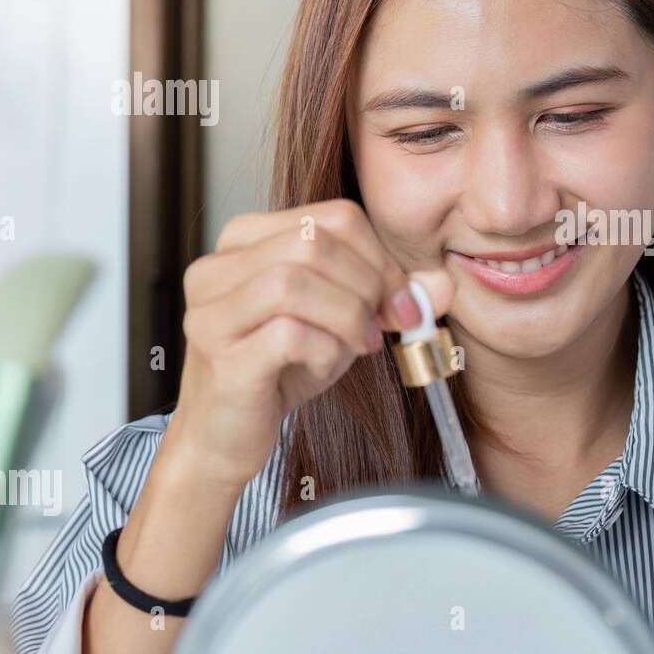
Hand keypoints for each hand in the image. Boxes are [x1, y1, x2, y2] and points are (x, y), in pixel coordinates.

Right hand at [170, 198, 454, 486]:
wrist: (228, 436)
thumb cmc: (282, 369)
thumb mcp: (344, 321)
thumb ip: (390, 296)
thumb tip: (444, 285)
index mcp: (245, 240)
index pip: (334, 217)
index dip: (381, 258)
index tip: (401, 303)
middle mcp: (216, 267)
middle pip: (314, 241)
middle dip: (368, 285)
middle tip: (383, 327)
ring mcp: (210, 311)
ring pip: (295, 282)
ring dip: (347, 317)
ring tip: (357, 345)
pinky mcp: (220, 356)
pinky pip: (288, 335)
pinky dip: (324, 351)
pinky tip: (323, 367)